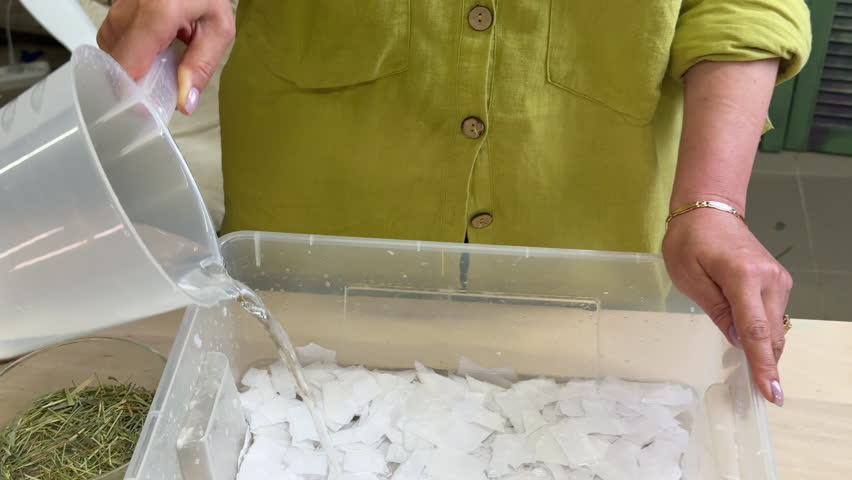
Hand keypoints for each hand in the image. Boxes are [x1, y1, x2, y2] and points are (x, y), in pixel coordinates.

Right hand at [97, 0, 234, 113]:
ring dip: (130, 68)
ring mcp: (118, 6)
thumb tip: (186, 102)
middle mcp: (131, 7)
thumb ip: (202, 65)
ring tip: (157, 70)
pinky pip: (112, 40)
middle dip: (132, 84)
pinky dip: (128, 54)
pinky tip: (149, 55)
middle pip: (116, 61)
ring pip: (111, 52)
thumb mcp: (218, 28)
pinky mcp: (115, 8)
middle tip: (154, 97)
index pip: (130, 62)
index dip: (131, 93)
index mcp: (159, 11)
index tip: (142, 111)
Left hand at [662, 207, 791, 406]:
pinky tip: (744, 333)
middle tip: (753, 389)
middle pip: (771, 334)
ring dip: (761, 346)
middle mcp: (769, 279)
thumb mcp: (689, 278)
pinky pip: (773, 315)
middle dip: (764, 362)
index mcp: (743, 277)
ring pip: (775, 327)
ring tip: (740, 357)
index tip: (771, 392)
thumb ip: (715, 310)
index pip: (756, 331)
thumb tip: (736, 340)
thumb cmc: (690, 241)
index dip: (763, 365)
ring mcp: (778, 279)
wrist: (710, 210)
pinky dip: (762, 330)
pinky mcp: (778, 280)